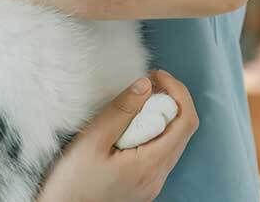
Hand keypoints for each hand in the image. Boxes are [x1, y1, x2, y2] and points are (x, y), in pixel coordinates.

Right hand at [38, 70, 198, 201]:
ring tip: (134, 101)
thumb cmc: (72, 183)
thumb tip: (146, 84)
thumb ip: (122, 111)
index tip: (156, 74)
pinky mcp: (142, 186)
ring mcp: (151, 184)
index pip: (186, 122)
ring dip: (160, 116)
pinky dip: (151, 131)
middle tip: (144, 82)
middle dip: (169, 100)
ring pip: (171, 141)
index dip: (178, 91)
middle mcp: (158, 177)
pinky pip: (158, 153)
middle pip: (182, 131)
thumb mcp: (93, 140)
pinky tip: (128, 125)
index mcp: (151, 165)